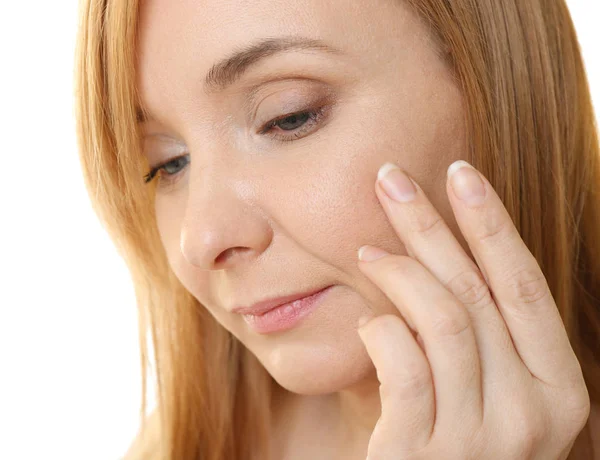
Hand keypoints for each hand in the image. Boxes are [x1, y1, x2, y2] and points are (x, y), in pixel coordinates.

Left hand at [355, 160, 590, 459]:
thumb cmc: (453, 441)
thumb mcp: (486, 390)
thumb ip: (482, 335)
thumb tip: (440, 248)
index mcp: (559, 390)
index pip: (524, 286)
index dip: (492, 223)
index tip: (460, 172)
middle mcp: (533, 416)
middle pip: (477, 291)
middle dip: (431, 224)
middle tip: (390, 178)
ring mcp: (481, 441)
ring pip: (444, 319)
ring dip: (399, 271)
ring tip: (367, 252)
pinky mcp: (423, 455)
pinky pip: (404, 364)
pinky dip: (382, 329)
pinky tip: (370, 321)